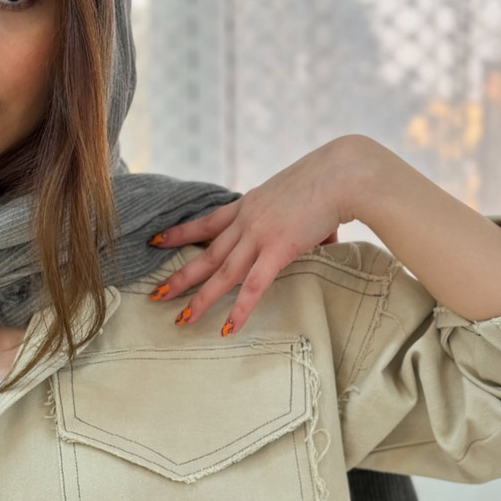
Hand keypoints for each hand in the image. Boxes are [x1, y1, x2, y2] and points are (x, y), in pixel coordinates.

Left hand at [147, 136, 360, 334]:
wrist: (344, 172)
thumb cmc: (332, 180)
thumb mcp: (304, 198)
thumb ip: (305, 224)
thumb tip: (325, 238)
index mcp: (250, 204)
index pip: (207, 221)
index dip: (180, 233)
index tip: (156, 241)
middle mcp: (247, 220)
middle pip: (206, 253)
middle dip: (180, 276)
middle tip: (156, 295)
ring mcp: (259, 235)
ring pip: (222, 274)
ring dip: (200, 299)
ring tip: (182, 320)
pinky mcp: (278, 249)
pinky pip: (254, 286)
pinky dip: (240, 310)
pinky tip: (227, 328)